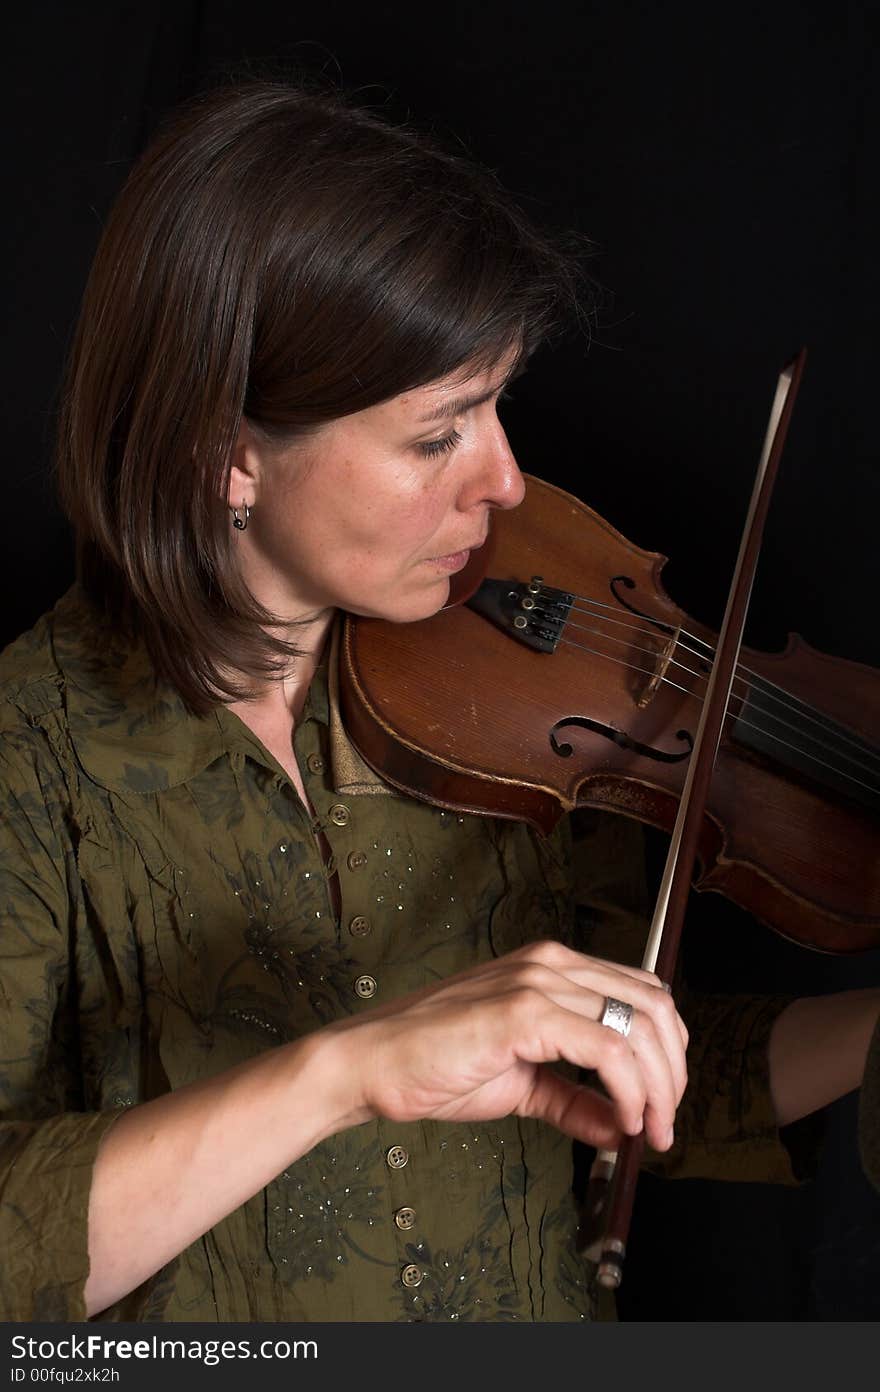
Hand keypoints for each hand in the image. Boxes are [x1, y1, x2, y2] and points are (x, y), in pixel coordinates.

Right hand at [334, 939, 687, 1152]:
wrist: (371, 1066)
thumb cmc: (433, 1066)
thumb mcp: (521, 1085)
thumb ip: (573, 1100)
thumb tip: (621, 1128)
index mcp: (551, 968)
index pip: (642, 993)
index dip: (666, 1052)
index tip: (662, 1106)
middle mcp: (550, 963)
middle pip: (653, 1006)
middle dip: (673, 1073)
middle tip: (664, 1126)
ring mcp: (537, 982)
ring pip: (638, 1025)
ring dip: (658, 1088)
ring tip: (649, 1130)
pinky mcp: (522, 1011)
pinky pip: (606, 1050)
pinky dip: (628, 1091)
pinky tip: (620, 1120)